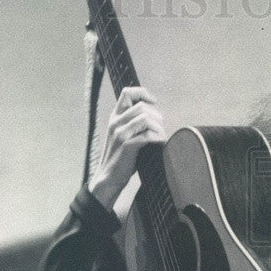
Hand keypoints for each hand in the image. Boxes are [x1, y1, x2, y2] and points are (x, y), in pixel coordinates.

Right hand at [88, 87, 165, 210]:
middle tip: (161, 128)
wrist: (109, 177)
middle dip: (156, 115)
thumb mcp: (124, 135)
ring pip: (145, 119)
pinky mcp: (127, 146)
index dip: (143, 93)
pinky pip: (147, 135)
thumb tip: (156, 116)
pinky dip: (157, 138)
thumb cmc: (121, 157)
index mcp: (115, 117)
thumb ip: (134, 124)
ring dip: (158, 127)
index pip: (127, 93)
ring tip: (161, 136)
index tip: (154, 102)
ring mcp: (120, 134)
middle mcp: (116, 122)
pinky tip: (160, 143)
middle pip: (141, 106)